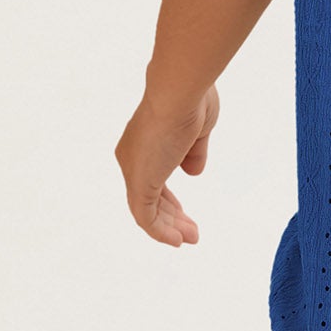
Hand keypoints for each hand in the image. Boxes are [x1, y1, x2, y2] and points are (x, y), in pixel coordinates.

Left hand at [114, 85, 217, 245]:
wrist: (180, 90)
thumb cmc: (192, 99)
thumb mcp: (198, 130)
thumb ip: (194, 153)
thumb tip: (193, 172)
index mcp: (144, 141)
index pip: (154, 176)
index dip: (169, 197)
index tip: (185, 209)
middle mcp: (132, 157)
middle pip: (150, 195)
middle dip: (172, 215)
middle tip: (191, 231)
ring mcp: (134, 170)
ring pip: (148, 209)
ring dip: (170, 226)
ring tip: (191, 238)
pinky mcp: (139, 182)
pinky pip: (146, 217)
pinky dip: (161, 231)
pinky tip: (177, 240)